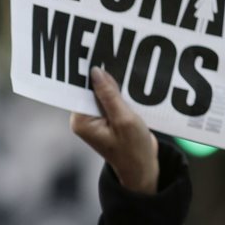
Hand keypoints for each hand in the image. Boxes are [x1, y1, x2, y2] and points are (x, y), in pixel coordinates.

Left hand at [70, 67, 158, 194]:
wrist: (143, 169)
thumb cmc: (133, 150)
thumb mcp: (124, 120)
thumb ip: (109, 95)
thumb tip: (96, 72)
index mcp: (81, 121)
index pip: (81, 90)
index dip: (90, 74)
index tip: (98, 55)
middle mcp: (85, 119)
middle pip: (91, 90)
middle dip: (105, 78)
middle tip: (116, 58)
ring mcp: (97, 119)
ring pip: (104, 93)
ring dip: (115, 86)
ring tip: (126, 71)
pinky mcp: (109, 119)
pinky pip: (112, 100)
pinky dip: (121, 94)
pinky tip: (131, 86)